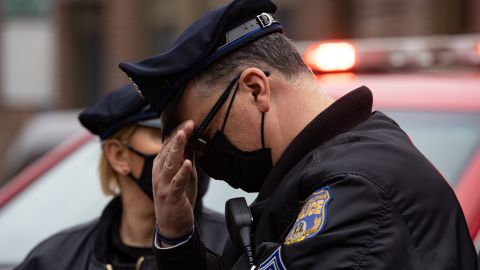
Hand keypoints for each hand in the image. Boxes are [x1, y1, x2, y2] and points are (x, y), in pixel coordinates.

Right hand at [152, 120, 196, 240]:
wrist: (172, 224)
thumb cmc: (177, 197)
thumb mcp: (184, 175)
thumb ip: (186, 159)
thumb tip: (193, 142)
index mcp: (161, 165)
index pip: (168, 144)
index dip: (178, 132)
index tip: (189, 121)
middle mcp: (159, 172)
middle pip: (168, 150)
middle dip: (179, 135)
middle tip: (189, 123)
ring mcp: (163, 184)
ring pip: (169, 162)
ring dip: (177, 148)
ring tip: (183, 135)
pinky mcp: (170, 195)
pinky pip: (176, 182)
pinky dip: (181, 172)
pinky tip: (187, 164)